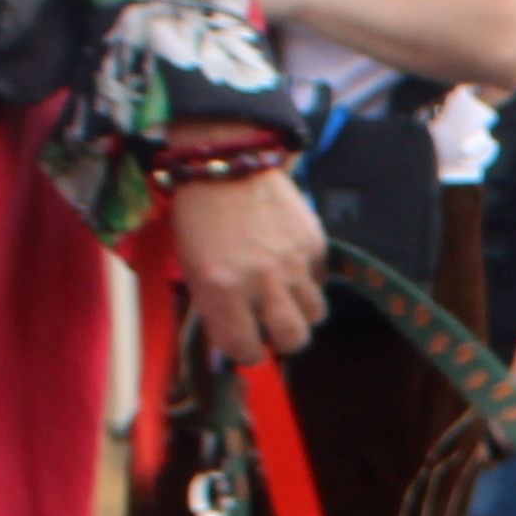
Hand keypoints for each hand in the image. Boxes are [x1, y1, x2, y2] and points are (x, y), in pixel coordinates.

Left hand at [165, 167, 327, 356]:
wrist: (226, 165)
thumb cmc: (201, 219)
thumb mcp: (195, 269)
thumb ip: (217, 310)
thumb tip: (239, 341)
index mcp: (222, 290)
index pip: (247, 351)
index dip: (245, 350)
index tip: (244, 340)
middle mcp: (261, 282)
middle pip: (293, 340)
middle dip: (282, 338)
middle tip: (269, 323)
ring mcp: (293, 263)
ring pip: (314, 315)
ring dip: (299, 310)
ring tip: (283, 292)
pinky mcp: (314, 243)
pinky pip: (321, 281)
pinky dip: (307, 280)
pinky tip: (289, 262)